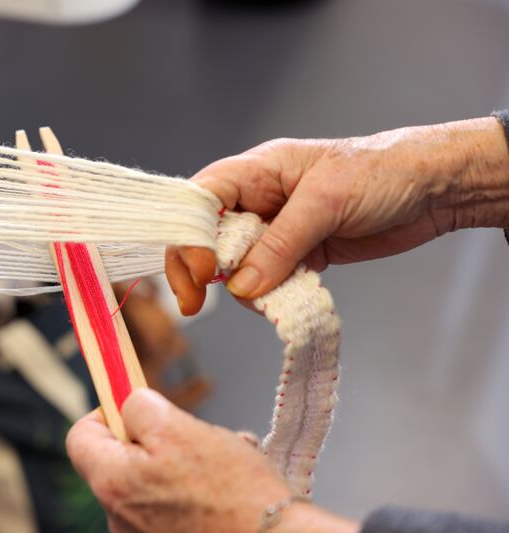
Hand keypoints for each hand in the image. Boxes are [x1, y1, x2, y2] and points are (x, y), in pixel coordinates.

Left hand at [66, 388, 357, 532]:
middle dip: (152, 440)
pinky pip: (168, 506)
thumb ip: (139, 408)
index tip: (129, 407)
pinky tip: (223, 489)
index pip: (80, 438)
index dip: (103, 413)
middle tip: (188, 436)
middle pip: (118, 460)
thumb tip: (127, 404)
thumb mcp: (179, 428)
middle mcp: (118, 518)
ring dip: (178, 465)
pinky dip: (191, 491)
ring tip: (218, 465)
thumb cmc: (232, 491)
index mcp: (113, 484)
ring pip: (149, 481)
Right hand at [167, 117, 508, 313]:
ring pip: (234, 264)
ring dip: (239, 288)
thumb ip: (280, 244)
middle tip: (195, 303)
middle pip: (206, 236)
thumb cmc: (383, 172)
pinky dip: (268, 296)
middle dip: (197, 269)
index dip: (190, 235)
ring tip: (262, 301)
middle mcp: (258, 200)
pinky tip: (281, 302)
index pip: (200, 200)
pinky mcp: (298, 254)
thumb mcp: (327, 202)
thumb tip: (240, 286)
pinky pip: (266, 280)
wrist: (434, 190)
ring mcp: (276, 230)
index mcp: (256, 171)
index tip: (202, 272)